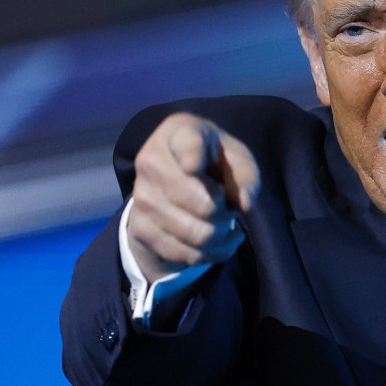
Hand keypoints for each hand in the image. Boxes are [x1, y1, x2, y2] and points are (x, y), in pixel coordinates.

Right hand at [126, 113, 259, 283]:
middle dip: (225, 212)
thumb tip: (243, 204)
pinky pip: (183, 253)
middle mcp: (151, 160)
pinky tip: (216, 241)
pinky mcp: (139, 227)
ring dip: (219, 235)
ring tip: (223, 224)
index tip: (194, 167)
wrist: (175, 180)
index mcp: (178, 132)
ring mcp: (141, 196)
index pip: (186, 145)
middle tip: (228, 207)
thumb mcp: (236, 158)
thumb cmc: (214, 161)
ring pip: (194, 233)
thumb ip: (246, 176)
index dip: (191, 157)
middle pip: (200, 201)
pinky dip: (208, 253)